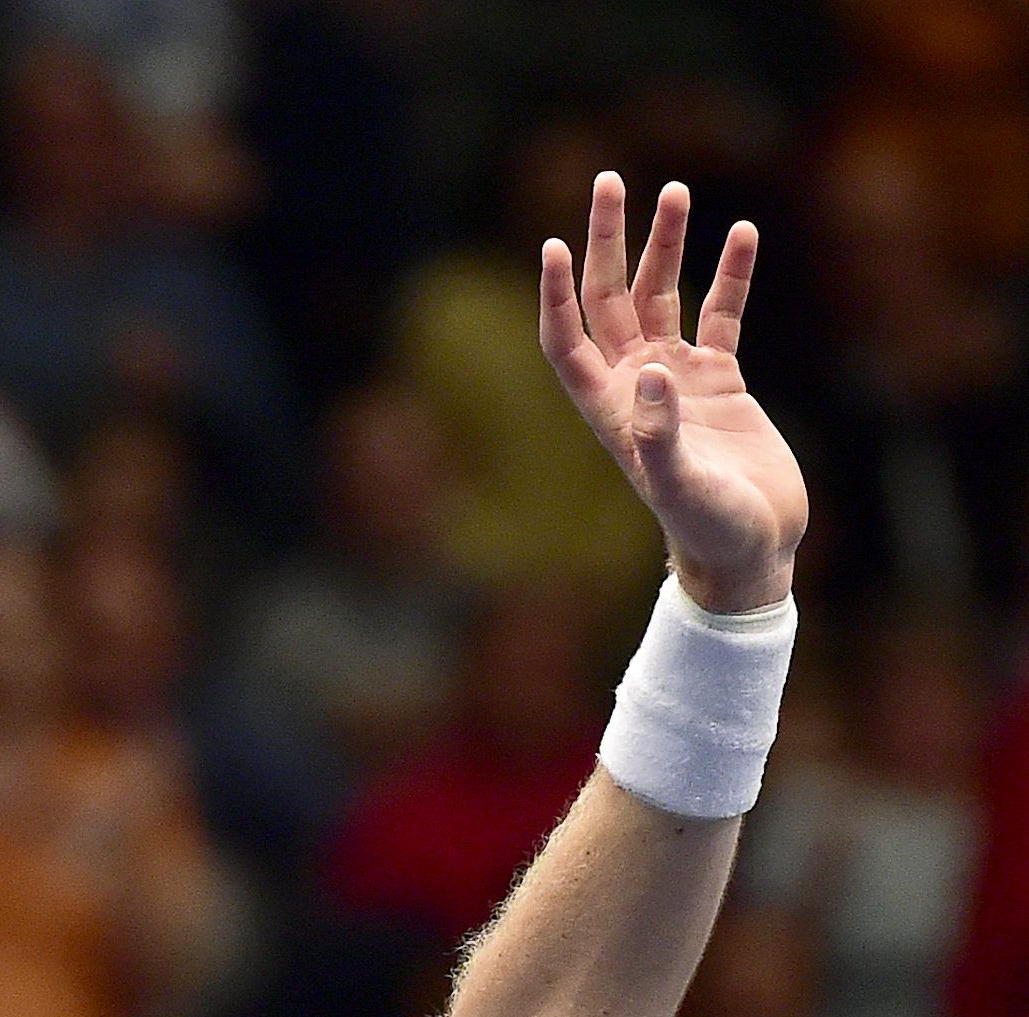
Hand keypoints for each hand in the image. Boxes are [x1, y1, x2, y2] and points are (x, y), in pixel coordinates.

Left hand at [541, 173, 807, 612]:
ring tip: (676, 190)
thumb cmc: (709, 531)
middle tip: (609, 180)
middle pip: (608, 299)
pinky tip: (740, 231)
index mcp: (608, 409)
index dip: (554, 294)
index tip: (550, 243)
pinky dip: (729, 275)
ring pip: (662, 296)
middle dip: (606, 241)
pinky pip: (719, 314)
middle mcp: (633, 385)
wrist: (751, 550)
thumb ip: (662, 436)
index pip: (565, 339)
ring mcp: (675, 378)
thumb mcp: (681, 489)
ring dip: (666, 245)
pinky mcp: (720, 380)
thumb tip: (653, 373)